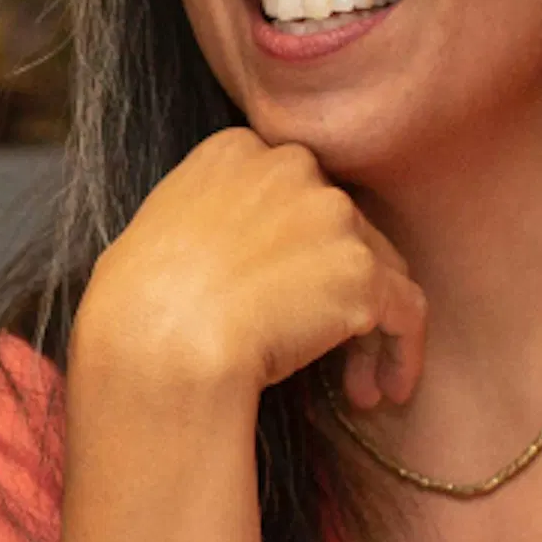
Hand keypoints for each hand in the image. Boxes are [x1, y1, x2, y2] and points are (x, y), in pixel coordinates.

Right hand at [71, 126, 425, 416]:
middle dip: (337, 285)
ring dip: (368, 328)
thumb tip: (230, 255)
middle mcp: (291, 168)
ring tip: (356, 385)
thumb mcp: (157, 228)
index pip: (291, 190)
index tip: (290, 290)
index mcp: (234, 151)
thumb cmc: (135, 303)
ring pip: (379, 269)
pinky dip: (402, 353)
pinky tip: (386, 390)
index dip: (298, 244)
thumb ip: (209, 217)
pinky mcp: (362, 272)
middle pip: (342, 225)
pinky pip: (405, 312)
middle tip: (325, 342)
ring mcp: (332, 216)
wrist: (158, 342)